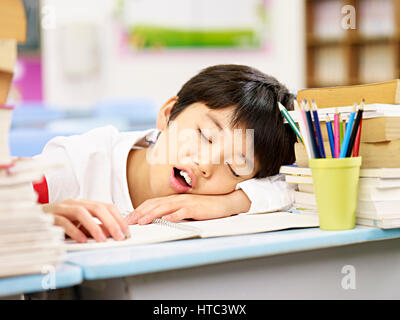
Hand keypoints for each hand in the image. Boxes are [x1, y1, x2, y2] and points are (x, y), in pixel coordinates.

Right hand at [42, 198, 129, 242]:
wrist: (32, 218)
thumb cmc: (59, 222)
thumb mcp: (81, 225)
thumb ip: (96, 228)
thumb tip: (113, 233)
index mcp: (86, 203)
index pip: (107, 206)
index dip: (119, 218)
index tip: (127, 231)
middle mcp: (76, 203)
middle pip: (98, 207)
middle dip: (112, 222)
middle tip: (120, 236)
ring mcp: (62, 208)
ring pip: (81, 212)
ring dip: (94, 226)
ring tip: (103, 239)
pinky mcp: (50, 216)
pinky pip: (63, 222)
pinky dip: (74, 231)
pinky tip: (82, 240)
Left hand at [126, 190, 250, 224]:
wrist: (222, 203)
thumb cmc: (203, 207)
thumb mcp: (184, 209)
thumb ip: (172, 212)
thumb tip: (157, 220)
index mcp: (173, 199)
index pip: (152, 203)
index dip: (139, 210)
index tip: (129, 218)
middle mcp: (177, 199)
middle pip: (155, 205)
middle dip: (140, 213)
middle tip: (130, 221)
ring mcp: (185, 203)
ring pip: (165, 208)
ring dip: (153, 215)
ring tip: (143, 221)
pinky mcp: (195, 208)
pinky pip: (183, 212)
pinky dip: (175, 216)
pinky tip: (168, 220)